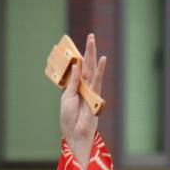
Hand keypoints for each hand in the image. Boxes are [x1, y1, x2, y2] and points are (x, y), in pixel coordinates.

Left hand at [60, 34, 105, 169]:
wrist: (75, 134)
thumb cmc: (69, 119)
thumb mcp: (67, 98)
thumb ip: (73, 82)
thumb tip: (76, 65)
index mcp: (75, 87)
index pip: (78, 69)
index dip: (78, 58)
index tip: (77, 45)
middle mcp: (84, 86)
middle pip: (87, 65)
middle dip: (88, 51)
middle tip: (91, 36)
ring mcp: (91, 90)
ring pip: (92, 69)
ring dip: (93, 55)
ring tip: (93, 40)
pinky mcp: (96, 96)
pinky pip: (98, 81)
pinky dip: (100, 70)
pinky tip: (102, 60)